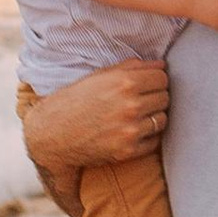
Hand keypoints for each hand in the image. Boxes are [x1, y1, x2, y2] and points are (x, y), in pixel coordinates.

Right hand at [21, 56, 167, 182]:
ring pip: (162, 120)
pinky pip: (154, 141)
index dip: (155, 81)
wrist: (52, 134)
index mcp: (124, 83)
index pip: (162, 78)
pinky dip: (147, 137)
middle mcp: (130, 106)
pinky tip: (131, 132)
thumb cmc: (75, 101)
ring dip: (152, 117)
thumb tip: (161, 66)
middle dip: (154, 98)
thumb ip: (132, 68)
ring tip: (135, 116)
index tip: (147, 85)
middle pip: (165, 98)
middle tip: (139, 101)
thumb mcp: (99, 76)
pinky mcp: (128, 150)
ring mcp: (130, 130)